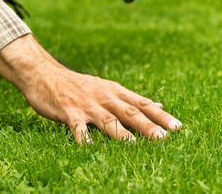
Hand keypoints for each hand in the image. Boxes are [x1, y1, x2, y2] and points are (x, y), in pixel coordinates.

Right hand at [0, 34, 181, 143]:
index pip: (142, 104)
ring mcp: (86, 105)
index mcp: (115, 92)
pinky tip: (90, 148)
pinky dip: (83, 137)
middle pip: (129, 112)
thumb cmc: (77, 85)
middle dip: (147, 126)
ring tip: (134, 145)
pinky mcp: (68, 111)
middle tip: (164, 139)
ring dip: (120, 133)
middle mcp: (104, 97)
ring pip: (106, 119)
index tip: (178, 128)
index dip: (160, 116)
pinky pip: (77, 127)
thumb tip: (158, 106)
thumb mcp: (107, 88)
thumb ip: (131, 100)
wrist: (43, 73)